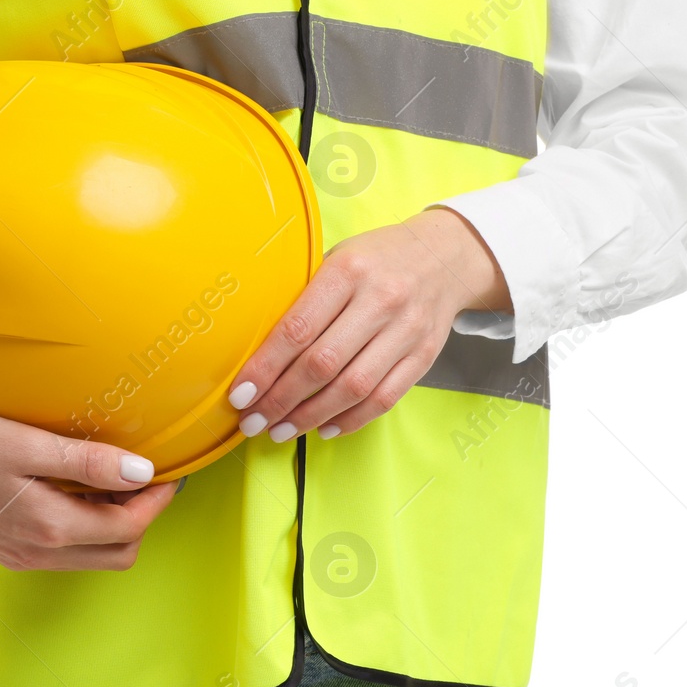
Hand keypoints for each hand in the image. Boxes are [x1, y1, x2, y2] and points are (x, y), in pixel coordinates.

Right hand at [0, 407, 177, 571]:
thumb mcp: (25, 444)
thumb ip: (86, 461)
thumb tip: (140, 471)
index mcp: (49, 528)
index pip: (129, 528)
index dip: (157, 500)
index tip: (168, 470)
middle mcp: (39, 551)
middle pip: (119, 553)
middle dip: (142, 517)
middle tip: (145, 476)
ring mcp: (22, 555)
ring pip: (93, 556)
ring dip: (115, 525)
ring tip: (114, 480)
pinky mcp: (8, 549)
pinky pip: (66, 551)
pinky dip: (86, 528)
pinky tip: (76, 491)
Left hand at [227, 207, 510, 440]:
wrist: (446, 256)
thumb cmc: (377, 258)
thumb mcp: (338, 257)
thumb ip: (306, 296)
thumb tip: (257, 349)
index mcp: (348, 270)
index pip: (297, 328)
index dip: (265, 367)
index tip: (241, 394)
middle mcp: (380, 300)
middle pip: (322, 364)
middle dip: (281, 400)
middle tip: (254, 421)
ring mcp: (406, 331)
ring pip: (352, 388)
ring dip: (310, 416)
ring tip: (281, 430)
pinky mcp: (423, 356)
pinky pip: (384, 399)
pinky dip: (350, 420)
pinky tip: (323, 428)